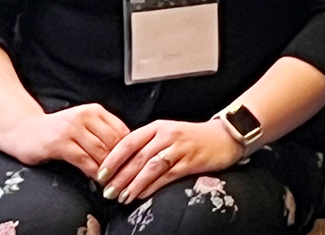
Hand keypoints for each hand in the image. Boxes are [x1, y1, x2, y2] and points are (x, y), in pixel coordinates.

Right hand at [1, 101, 135, 168]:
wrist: (24, 131)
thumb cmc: (57, 132)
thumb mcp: (83, 125)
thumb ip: (103, 134)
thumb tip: (130, 152)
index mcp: (95, 111)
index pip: (122, 131)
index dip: (131, 150)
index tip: (136, 166)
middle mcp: (84, 116)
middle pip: (114, 142)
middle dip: (122, 162)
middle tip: (128, 179)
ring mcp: (71, 129)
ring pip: (101, 152)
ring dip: (109, 170)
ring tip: (115, 182)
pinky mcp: (59, 143)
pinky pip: (84, 160)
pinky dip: (94, 172)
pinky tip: (97, 180)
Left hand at [95, 117, 243, 202]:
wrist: (224, 136)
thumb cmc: (192, 137)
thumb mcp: (167, 134)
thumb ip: (147, 144)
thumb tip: (121, 164)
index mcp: (157, 127)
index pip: (128, 142)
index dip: (112, 159)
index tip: (100, 173)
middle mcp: (166, 136)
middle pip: (137, 157)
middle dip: (120, 176)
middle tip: (107, 191)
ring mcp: (179, 148)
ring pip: (150, 167)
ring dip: (134, 184)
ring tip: (123, 197)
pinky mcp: (190, 161)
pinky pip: (167, 176)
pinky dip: (152, 186)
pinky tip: (142, 194)